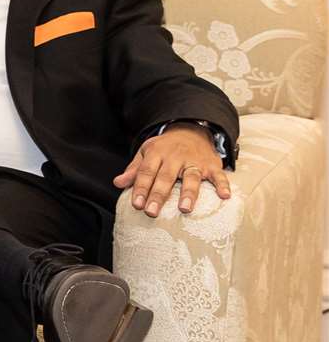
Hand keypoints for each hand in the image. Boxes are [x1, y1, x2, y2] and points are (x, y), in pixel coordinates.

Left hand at [113, 124, 230, 216]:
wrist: (191, 130)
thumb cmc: (165, 147)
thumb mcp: (146, 153)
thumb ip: (134, 169)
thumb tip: (118, 183)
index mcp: (157, 153)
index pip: (146, 172)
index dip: (141, 188)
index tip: (136, 204)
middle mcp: (175, 157)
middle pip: (166, 177)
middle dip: (158, 195)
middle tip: (151, 212)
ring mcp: (194, 161)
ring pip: (191, 177)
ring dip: (188, 193)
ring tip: (184, 208)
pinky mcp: (211, 165)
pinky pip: (218, 175)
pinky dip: (222, 185)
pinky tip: (224, 196)